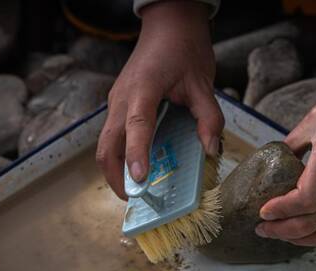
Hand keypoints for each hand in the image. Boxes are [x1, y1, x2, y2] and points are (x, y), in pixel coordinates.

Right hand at [96, 1, 222, 198]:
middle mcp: (123, 98)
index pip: (136, 126)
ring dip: (115, 169)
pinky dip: (120, 156)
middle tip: (135, 199)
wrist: (168, 25)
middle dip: (116, 177)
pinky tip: (138, 166)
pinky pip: (112, 136)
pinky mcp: (118, 105)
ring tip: (135, 189)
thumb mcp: (204, 83)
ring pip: (105, 143)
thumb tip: (211, 150)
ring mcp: (116, 102)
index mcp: (144, 88)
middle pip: (107, 145)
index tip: (140, 181)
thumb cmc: (185, 49)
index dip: (137, 154)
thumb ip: (209, 118)